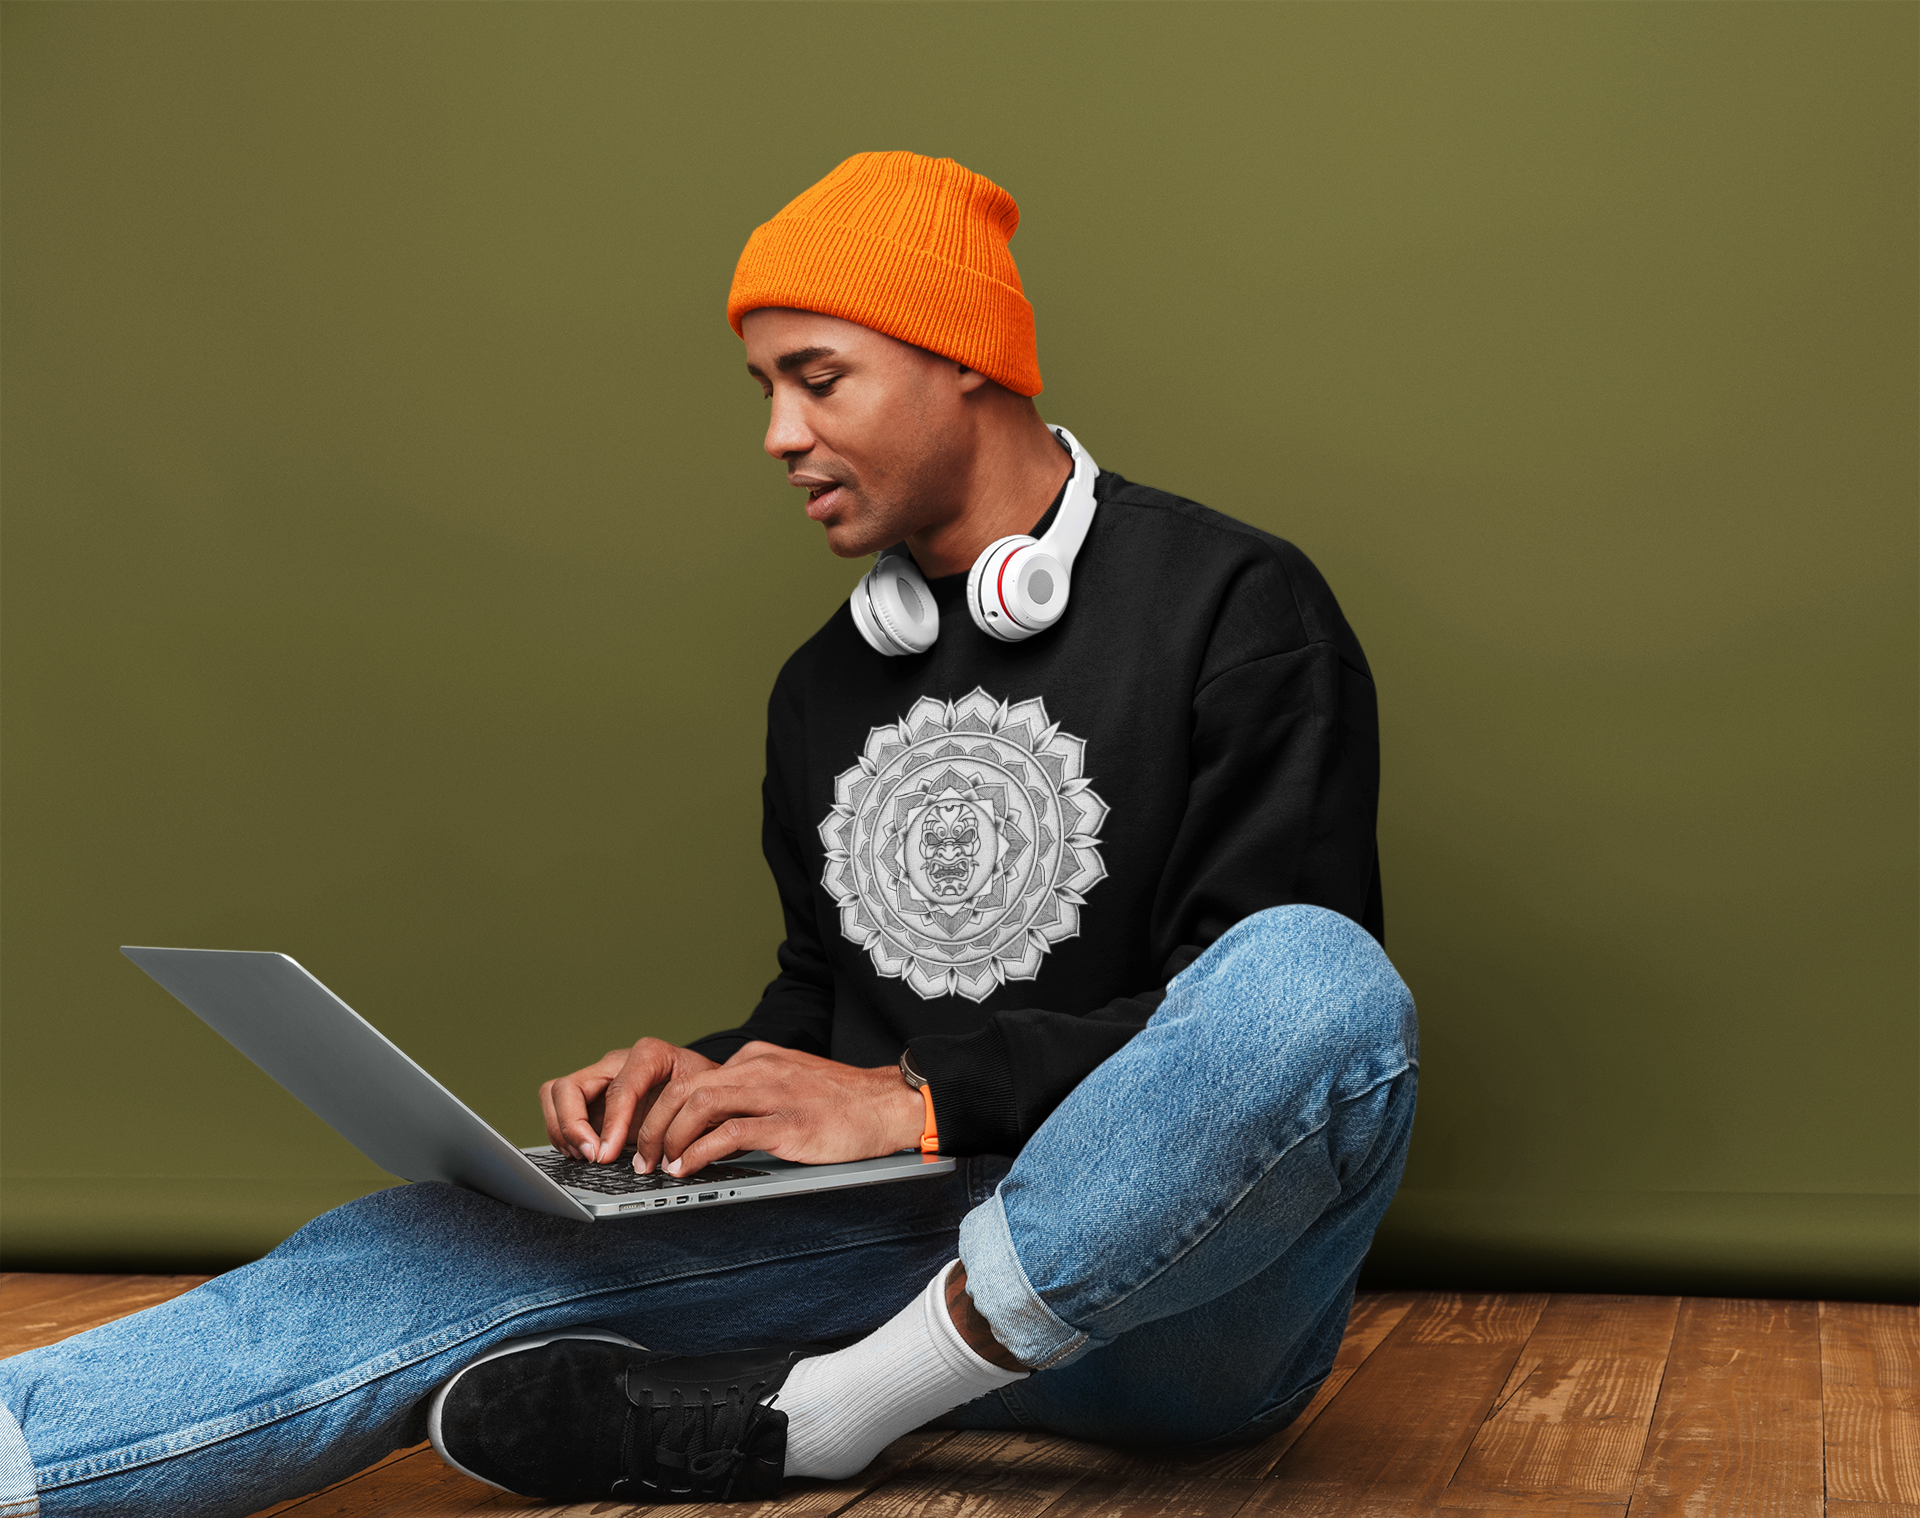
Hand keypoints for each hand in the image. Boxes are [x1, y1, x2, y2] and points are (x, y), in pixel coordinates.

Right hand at [539, 1038, 719, 1163]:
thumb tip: (658, 1157)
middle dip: (571, 1126)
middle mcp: (616, 1062)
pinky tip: (583, 1154)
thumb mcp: (703, 1098)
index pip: (619, 1088)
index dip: (611, 1124)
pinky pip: (558, 1110)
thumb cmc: (706, 1090)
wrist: (705, 1085)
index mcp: (648, 1055)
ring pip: (554, 1094)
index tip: (607, 1156)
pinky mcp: (590, 1098)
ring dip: (562, 1130)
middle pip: (568, 1086)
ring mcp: (599, 1079)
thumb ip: (682, 1120)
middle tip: (590, 1157)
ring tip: (584, 1157)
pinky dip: (563, 1135)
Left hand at [634, 1041, 924, 1176]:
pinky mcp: (789, 1123)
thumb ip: (755, 1091)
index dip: (665, 1109)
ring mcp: (775, 1094)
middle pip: (686, 1088)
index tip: (654, 1136)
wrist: (890, 1104)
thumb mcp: (791, 1081)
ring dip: (671, 1137)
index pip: (695, 1077)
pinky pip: (730, 1133)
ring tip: (662, 1164)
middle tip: (645, 1154)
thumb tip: (715, 1122)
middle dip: (655, 1123)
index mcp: (759, 1057)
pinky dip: (700, 1152)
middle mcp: (761, 1068)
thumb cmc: (844, 1101)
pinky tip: (690, 1167)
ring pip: (700, 1104)